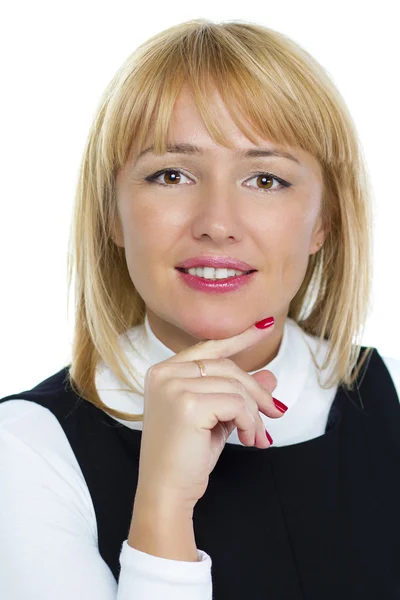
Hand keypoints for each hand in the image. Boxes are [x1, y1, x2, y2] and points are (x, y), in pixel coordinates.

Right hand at [136, 317, 283, 513]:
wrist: (165, 492)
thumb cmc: (185, 457)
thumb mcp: (216, 418)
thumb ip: (237, 395)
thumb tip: (270, 377)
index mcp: (164, 372)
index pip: (209, 348)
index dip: (240, 339)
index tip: (265, 326)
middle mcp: (165, 373)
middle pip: (228, 367)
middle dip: (256, 392)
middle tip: (275, 413)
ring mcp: (174, 386)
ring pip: (235, 387)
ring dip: (254, 414)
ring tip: (257, 437)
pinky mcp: (188, 403)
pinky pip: (236, 404)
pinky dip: (250, 422)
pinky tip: (248, 439)